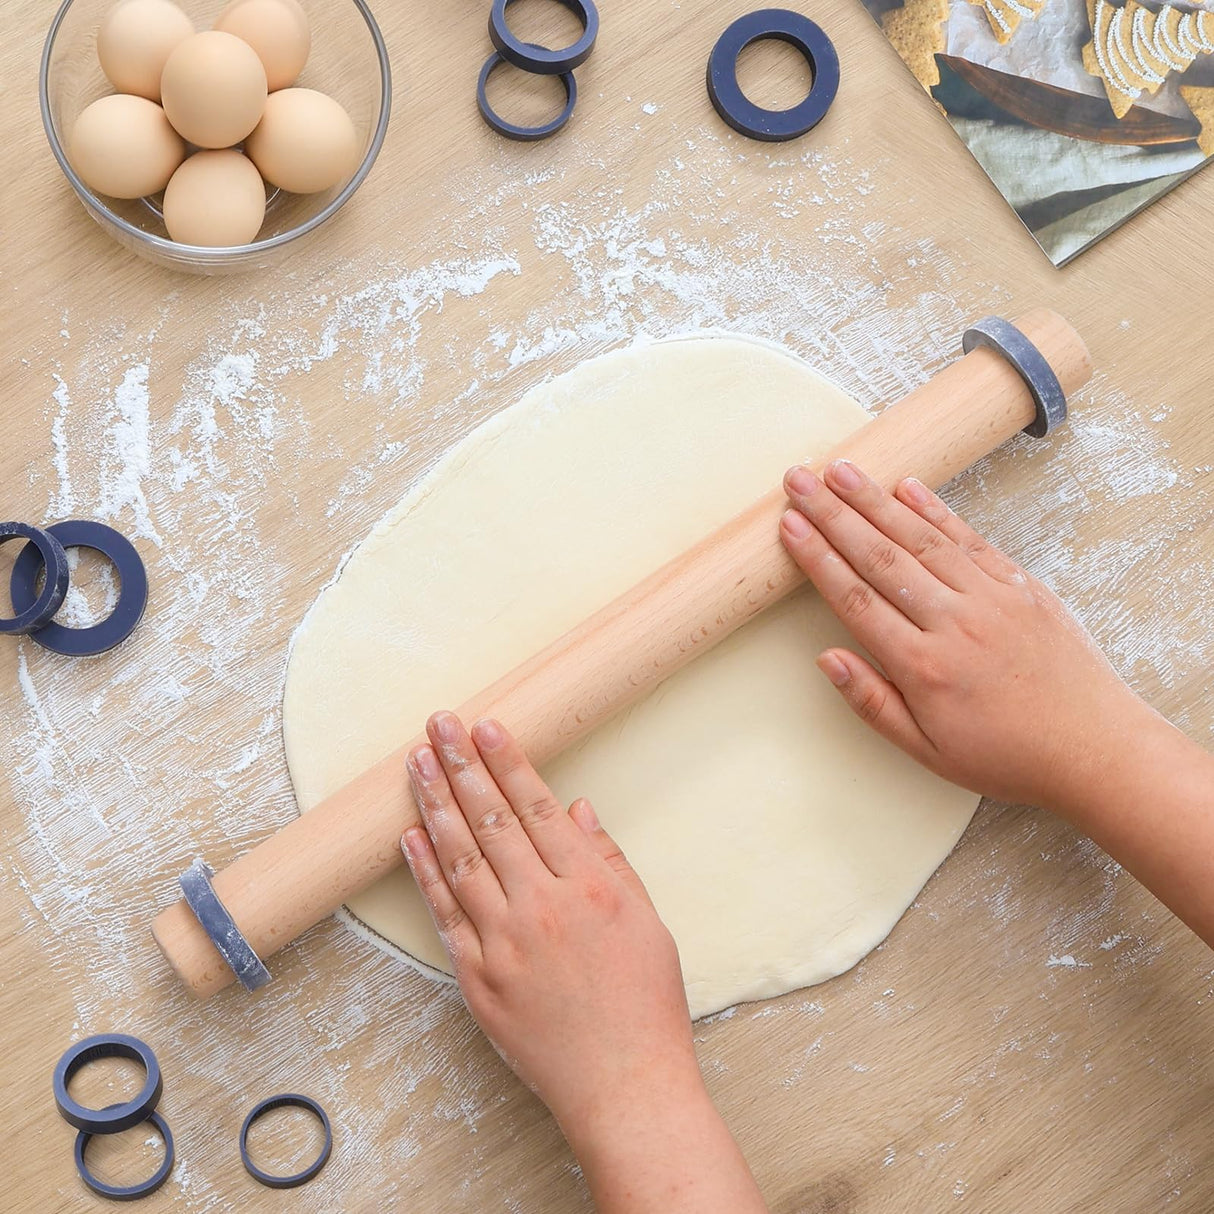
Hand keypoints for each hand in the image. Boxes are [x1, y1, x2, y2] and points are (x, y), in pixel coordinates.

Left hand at [402, 714, 767, 1212]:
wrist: (625, 1086)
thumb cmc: (646, 1004)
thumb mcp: (648, 921)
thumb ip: (610, 860)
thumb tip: (576, 808)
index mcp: (590, 887)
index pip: (537, 808)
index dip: (508, 762)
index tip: (485, 726)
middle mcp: (542, 907)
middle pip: (492, 821)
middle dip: (462, 765)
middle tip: (438, 723)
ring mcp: (504, 944)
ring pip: (460, 858)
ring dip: (435, 804)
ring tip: (415, 762)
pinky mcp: (478, 980)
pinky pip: (444, 914)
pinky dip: (425, 872)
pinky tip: (411, 835)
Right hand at [777, 460, 1152, 816]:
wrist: (1096, 747)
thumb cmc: (1009, 756)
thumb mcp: (928, 751)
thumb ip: (873, 703)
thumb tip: (827, 659)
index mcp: (924, 666)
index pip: (855, 599)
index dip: (817, 557)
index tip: (790, 525)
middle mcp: (955, 622)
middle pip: (880, 556)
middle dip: (834, 514)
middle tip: (800, 480)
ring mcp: (991, 598)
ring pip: (921, 538)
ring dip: (876, 500)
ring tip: (840, 471)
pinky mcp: (1021, 585)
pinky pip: (970, 539)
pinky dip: (936, 511)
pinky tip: (907, 487)